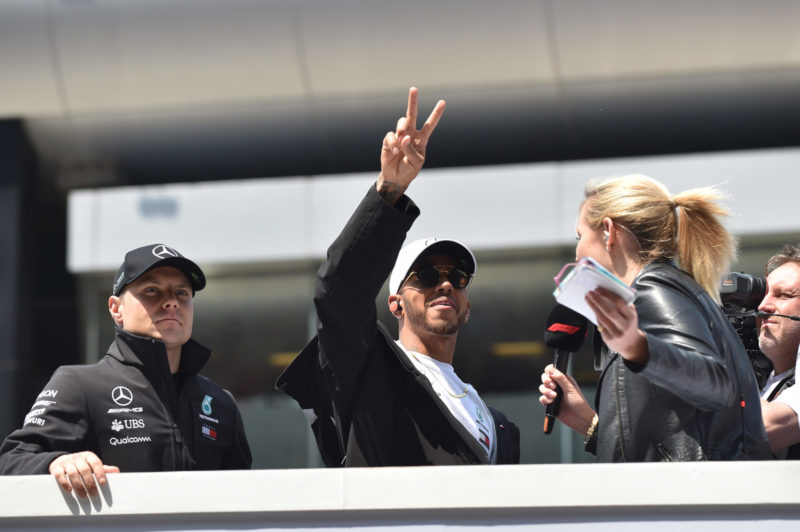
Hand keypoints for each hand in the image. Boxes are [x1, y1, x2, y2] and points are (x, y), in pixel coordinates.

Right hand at [49, 451, 118, 497]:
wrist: (61, 460)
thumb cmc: (81, 464)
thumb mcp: (91, 464)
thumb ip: (103, 468)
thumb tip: (116, 471)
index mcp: (88, 456)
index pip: (96, 462)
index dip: (100, 472)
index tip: (103, 483)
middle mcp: (78, 458)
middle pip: (84, 470)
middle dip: (90, 483)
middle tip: (94, 494)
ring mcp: (66, 462)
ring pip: (73, 473)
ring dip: (78, 486)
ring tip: (83, 496)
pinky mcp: (56, 468)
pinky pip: (60, 475)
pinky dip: (65, 483)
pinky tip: (70, 490)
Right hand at [376, 87, 445, 203]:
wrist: (395, 177)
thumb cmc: (409, 170)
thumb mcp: (416, 163)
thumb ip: (411, 150)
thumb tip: (404, 137)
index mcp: (422, 139)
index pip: (430, 124)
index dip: (436, 114)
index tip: (443, 102)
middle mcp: (411, 134)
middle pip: (412, 115)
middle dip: (413, 101)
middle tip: (414, 89)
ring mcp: (399, 136)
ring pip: (401, 123)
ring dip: (402, 128)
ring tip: (402, 139)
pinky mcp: (389, 140)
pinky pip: (390, 136)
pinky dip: (393, 143)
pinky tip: (395, 151)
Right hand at [539, 364, 594, 434]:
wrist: (579, 419)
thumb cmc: (579, 403)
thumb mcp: (570, 389)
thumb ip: (560, 378)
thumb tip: (551, 369)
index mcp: (564, 380)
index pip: (552, 371)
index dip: (549, 372)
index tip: (551, 377)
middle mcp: (558, 386)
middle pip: (545, 378)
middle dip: (546, 382)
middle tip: (553, 387)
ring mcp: (553, 394)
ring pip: (542, 388)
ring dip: (546, 392)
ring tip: (554, 397)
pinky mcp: (550, 403)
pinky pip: (542, 398)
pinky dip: (545, 400)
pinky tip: (551, 402)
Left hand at [585, 287, 648, 364]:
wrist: (631, 344)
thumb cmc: (629, 325)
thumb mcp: (631, 315)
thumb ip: (624, 305)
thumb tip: (609, 292)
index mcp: (631, 317)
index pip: (619, 303)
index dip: (608, 295)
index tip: (599, 289)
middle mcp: (624, 325)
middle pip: (609, 311)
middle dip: (598, 300)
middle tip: (590, 293)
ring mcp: (616, 333)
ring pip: (602, 318)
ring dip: (593, 307)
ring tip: (588, 299)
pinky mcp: (608, 339)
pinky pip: (600, 325)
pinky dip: (596, 316)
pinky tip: (592, 309)